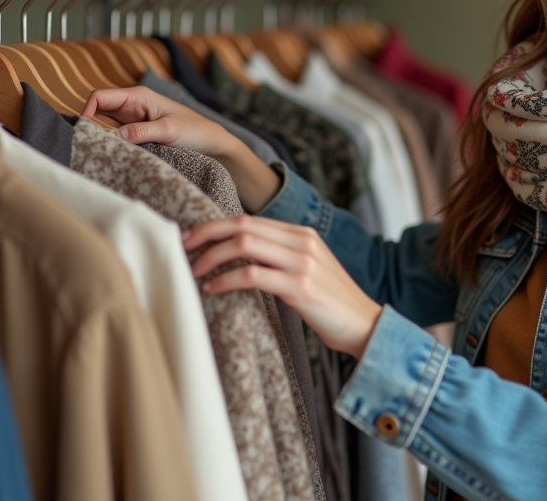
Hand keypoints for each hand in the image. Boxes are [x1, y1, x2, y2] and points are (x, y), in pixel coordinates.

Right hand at [82, 86, 236, 157]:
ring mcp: (133, 121)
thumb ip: (142, 131)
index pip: (101, 96)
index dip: (87, 110)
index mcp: (139, 96)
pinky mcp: (137, 135)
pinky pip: (116, 137)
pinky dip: (111, 145)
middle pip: (98, 112)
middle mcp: (132, 106)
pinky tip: (111, 156)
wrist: (212, 144)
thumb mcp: (169, 130)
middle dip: (91, 126)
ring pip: (105, 126)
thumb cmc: (195, 131)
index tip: (85, 131)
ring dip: (101, 137)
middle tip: (89, 146)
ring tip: (99, 153)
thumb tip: (116, 135)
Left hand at [183, 215, 381, 358]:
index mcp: (302, 234)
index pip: (249, 219)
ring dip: (212, 256)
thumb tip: (238, 258)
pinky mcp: (300, 285)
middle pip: (242, 225)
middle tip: (182, 247)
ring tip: (194, 271)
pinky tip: (213, 289)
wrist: (365, 326)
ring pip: (244, 245)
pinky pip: (253, 275)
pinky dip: (226, 280)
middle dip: (206, 234)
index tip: (191, 238)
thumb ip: (280, 258)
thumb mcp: (306, 270)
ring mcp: (303, 261)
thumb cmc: (331, 304)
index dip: (215, 226)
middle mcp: (302, 241)